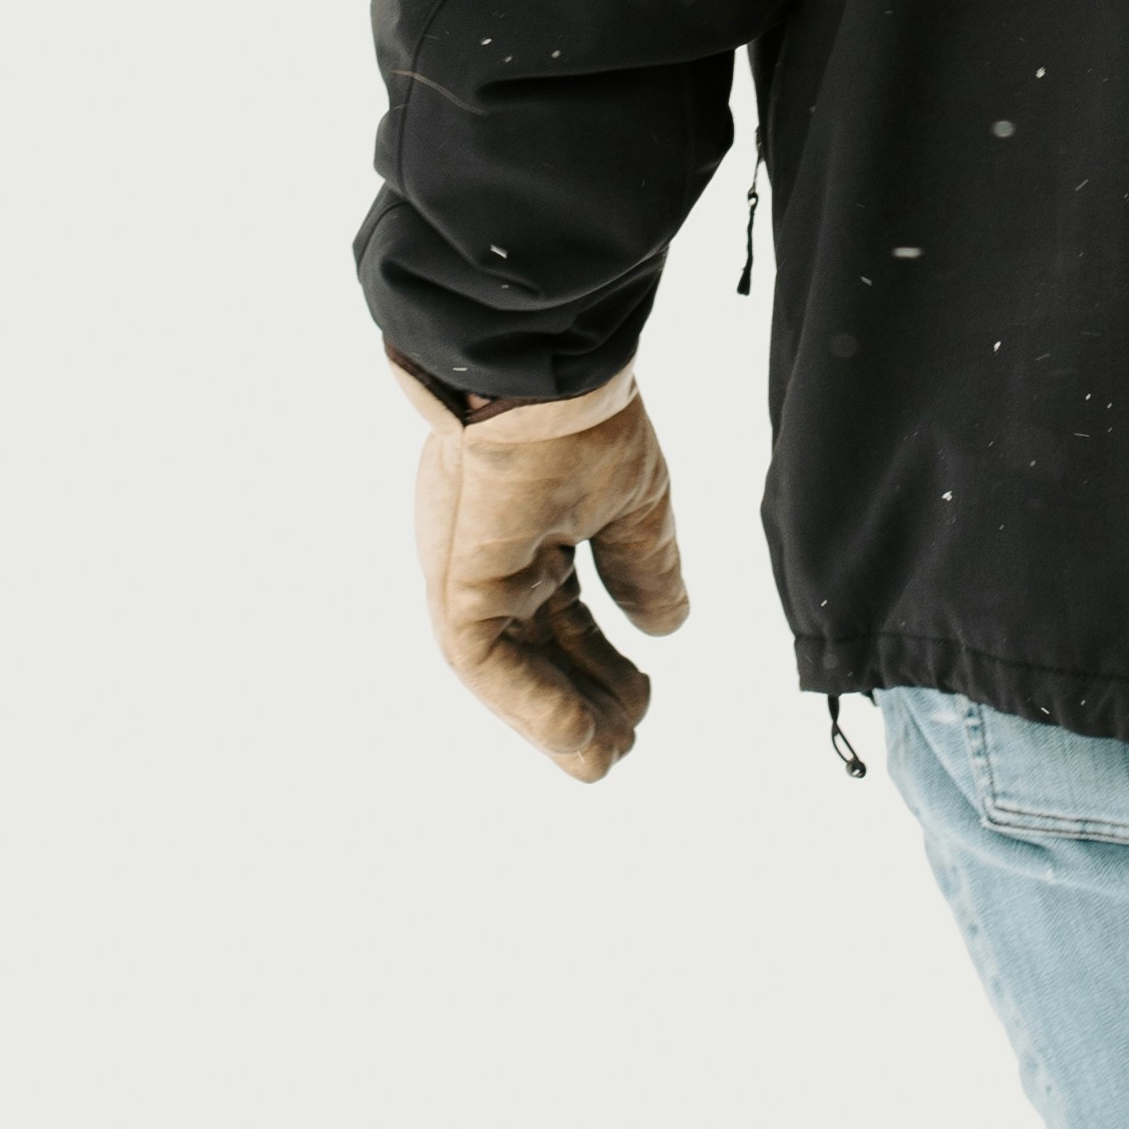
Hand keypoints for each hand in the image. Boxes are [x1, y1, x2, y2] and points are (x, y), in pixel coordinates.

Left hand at [397, 368, 688, 784]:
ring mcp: (471, 571)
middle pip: (535, 653)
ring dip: (552, 721)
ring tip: (598, 760)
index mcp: (533, 539)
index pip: (562, 622)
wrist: (546, 367)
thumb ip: (643, 566)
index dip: (602, 668)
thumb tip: (670, 628)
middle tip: (620, 750)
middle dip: (579, 706)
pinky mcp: (458, 577)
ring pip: (506, 670)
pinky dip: (528, 704)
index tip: (643, 705)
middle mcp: (495, 561)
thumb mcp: (633, 505)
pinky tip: (572, 735)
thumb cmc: (585, 417)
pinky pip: (483, 660)